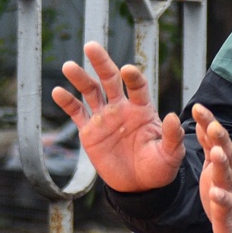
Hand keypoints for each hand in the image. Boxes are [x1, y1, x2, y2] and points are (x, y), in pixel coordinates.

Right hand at [50, 41, 183, 192]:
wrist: (139, 185)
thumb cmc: (159, 167)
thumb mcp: (171, 155)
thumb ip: (172, 137)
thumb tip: (174, 116)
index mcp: (142, 109)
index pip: (137, 86)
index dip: (132, 77)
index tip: (126, 70)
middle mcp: (121, 107)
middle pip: (110, 79)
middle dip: (101, 63)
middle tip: (91, 46)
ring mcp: (104, 117)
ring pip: (90, 91)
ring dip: (80, 78)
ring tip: (69, 66)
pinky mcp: (89, 131)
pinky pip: (77, 112)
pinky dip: (67, 102)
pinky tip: (57, 92)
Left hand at [192, 104, 231, 232]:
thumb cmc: (227, 192)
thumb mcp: (216, 166)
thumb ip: (210, 145)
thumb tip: (205, 122)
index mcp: (226, 160)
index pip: (217, 138)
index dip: (209, 123)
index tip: (198, 107)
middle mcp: (231, 172)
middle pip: (226, 152)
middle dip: (220, 138)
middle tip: (213, 123)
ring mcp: (230, 191)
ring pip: (226, 175)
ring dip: (222, 164)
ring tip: (216, 152)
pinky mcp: (228, 211)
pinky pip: (224, 204)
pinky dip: (221, 198)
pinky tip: (215, 193)